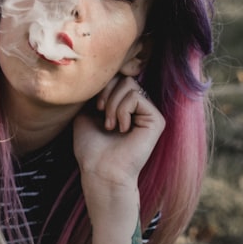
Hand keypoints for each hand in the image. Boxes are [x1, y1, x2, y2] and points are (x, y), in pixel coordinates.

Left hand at [72, 75, 165, 191]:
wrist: (100, 170)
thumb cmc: (91, 148)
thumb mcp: (85, 113)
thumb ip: (95, 93)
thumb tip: (101, 73)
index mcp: (124, 106)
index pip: (116, 78)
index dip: (102, 85)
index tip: (94, 106)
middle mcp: (139, 108)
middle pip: (124, 77)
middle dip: (106, 92)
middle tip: (100, 112)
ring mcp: (149, 113)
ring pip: (130, 84)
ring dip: (113, 103)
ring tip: (110, 125)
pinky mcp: (156, 120)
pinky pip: (137, 97)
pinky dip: (123, 110)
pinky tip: (122, 128)